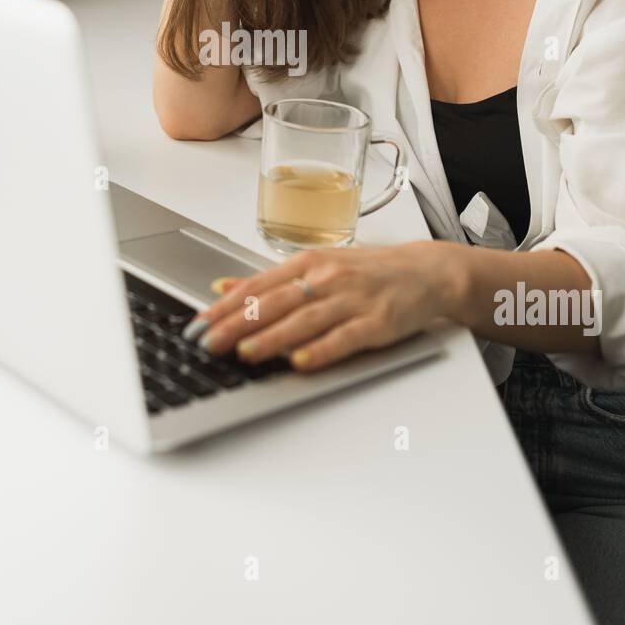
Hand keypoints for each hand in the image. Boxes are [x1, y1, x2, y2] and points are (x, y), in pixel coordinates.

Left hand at [191, 241, 462, 371]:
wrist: (427, 271)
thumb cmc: (368, 271)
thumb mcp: (317, 265)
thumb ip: (270, 280)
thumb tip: (223, 287)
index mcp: (309, 262)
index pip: (258, 286)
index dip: (225, 306)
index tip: (198, 323)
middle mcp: (327, 277)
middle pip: (276, 302)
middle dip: (238, 324)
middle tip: (209, 342)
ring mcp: (353, 300)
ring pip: (305, 320)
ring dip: (273, 338)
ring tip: (245, 353)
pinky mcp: (377, 322)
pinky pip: (344, 338)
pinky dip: (321, 350)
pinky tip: (300, 361)